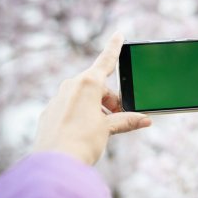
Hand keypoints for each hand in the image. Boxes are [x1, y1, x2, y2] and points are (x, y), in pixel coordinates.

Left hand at [33, 33, 151, 164]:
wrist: (54, 164)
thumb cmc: (82, 142)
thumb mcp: (108, 129)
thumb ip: (126, 120)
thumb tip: (146, 120)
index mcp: (87, 84)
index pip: (106, 61)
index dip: (114, 47)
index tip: (119, 33)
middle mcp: (71, 86)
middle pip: (98, 86)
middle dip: (111, 100)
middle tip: (119, 117)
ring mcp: (58, 98)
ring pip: (84, 96)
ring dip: (97, 107)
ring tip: (102, 128)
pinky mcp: (51, 112)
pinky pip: (71, 106)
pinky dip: (82, 113)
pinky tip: (84, 131)